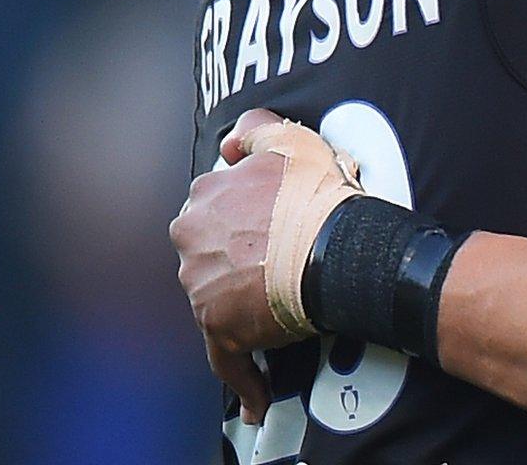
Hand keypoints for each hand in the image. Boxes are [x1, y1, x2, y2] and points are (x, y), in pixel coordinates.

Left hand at [170, 109, 298, 422]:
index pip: (213, 210)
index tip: (268, 225)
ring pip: (216, 298)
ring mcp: (200, 289)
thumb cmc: (317, 195)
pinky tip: (256, 397)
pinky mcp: (220, 330)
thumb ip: (253, 129)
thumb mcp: (288, 138)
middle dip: (235, 259)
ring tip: (280, 304)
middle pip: (208, 253)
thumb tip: (232, 143)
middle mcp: (189, 243)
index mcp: (201, 200)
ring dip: (241, 303)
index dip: (244, 216)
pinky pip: (228, 360)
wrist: (337, 249)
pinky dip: (244, 378)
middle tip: (279, 260)